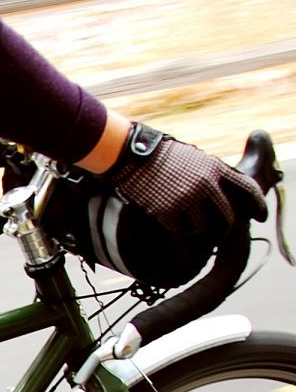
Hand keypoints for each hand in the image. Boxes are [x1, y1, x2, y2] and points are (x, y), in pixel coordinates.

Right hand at [107, 123, 265, 234]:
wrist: (134, 155)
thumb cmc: (162, 155)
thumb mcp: (195, 158)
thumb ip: (211, 173)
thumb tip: (222, 192)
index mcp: (215, 168)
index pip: (246, 188)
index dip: (256, 204)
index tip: (258, 217)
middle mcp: (205, 184)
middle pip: (226, 216)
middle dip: (223, 230)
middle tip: (217, 236)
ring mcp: (187, 198)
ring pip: (201, 227)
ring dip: (194, 227)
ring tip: (184, 220)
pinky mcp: (168, 211)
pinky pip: (178, 228)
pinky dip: (174, 226)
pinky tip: (167, 216)